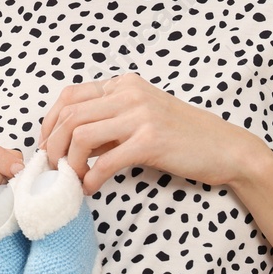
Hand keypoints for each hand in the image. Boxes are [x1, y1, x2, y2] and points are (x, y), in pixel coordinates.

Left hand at [36, 72, 264, 193]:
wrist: (227, 148)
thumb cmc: (182, 138)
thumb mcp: (140, 120)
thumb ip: (107, 126)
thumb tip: (67, 144)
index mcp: (124, 85)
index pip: (70, 96)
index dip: (49, 123)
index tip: (46, 146)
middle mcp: (129, 94)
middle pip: (69, 115)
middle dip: (53, 145)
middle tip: (53, 168)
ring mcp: (140, 115)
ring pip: (80, 135)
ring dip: (68, 162)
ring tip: (72, 179)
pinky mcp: (150, 141)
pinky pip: (106, 160)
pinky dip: (91, 177)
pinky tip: (90, 188)